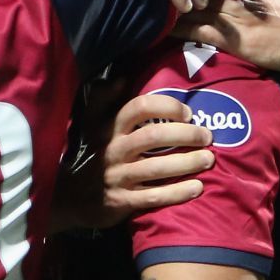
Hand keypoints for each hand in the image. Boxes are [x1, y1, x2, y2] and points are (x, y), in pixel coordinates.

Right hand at [54, 93, 211, 231]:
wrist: (70, 199)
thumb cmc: (91, 156)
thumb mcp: (90, 126)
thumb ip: (104, 101)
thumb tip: (122, 78)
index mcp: (109, 129)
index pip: (138, 108)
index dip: (166, 106)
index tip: (188, 112)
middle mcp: (114, 150)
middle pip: (153, 136)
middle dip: (185, 134)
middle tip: (207, 136)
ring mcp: (118, 177)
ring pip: (157, 168)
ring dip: (187, 162)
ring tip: (209, 160)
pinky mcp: (123, 201)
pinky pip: (154, 196)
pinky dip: (177, 192)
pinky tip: (197, 188)